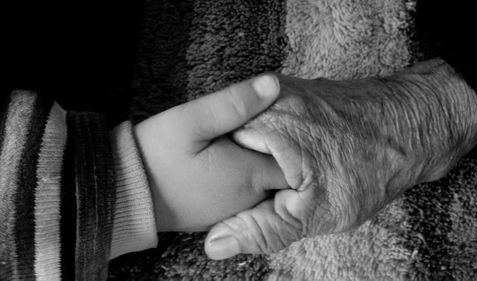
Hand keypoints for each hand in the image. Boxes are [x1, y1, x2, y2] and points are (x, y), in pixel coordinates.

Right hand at [134, 75, 287, 231]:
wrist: (124, 195)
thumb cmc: (156, 156)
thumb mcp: (191, 121)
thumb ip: (234, 104)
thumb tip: (274, 85)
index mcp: (249, 175)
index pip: (297, 159)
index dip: (300, 138)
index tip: (295, 119)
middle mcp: (250, 197)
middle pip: (285, 172)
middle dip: (287, 148)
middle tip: (280, 121)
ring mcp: (235, 207)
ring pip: (266, 182)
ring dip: (267, 159)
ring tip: (260, 134)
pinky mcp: (220, 210)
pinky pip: (248, 191)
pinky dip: (251, 172)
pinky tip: (238, 154)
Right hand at [204, 59, 476, 258]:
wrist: (413, 124)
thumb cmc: (369, 166)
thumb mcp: (315, 211)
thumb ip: (262, 228)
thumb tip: (214, 244)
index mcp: (262, 126)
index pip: (210, 161)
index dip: (221, 188)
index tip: (244, 201)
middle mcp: (265, 99)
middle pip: (225, 144)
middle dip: (239, 171)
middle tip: (275, 188)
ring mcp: (280, 91)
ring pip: (246, 132)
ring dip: (256, 157)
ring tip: (291, 172)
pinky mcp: (294, 92)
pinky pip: (265, 120)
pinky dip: (271, 142)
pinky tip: (296, 155)